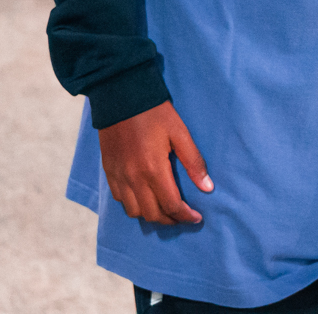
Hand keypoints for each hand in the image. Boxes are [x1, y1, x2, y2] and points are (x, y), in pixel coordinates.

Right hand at [98, 101, 210, 224]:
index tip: (196, 218)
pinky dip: (134, 205)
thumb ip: (193, 162)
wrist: (120, 96)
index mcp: (153, 170)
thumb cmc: (154, 113)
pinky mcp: (109, 171)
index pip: (171, 205)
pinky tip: (145, 198)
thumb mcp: (180, 133)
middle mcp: (133, 179)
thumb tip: (208, 188)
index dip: (185, 216)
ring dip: (151, 215)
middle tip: (183, 216)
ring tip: (165, 209)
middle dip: (170, 220)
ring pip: (133, 211)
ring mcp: (118, 176)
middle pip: (151, 214)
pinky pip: (119, 199)